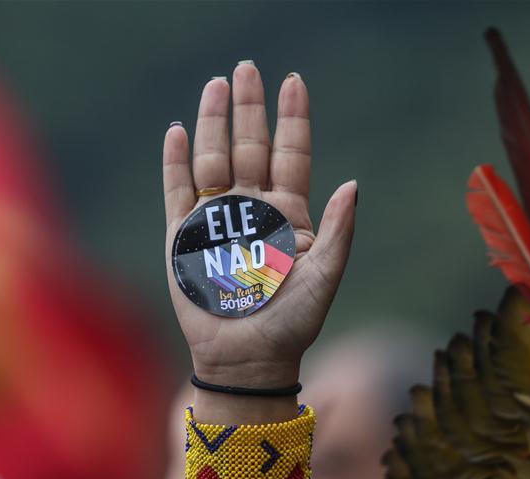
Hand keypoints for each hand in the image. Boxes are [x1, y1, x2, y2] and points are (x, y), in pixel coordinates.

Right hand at [163, 63, 356, 388]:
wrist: (246, 358)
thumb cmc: (290, 323)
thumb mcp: (325, 277)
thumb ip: (337, 231)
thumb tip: (353, 182)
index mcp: (288, 214)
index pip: (291, 154)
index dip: (293, 119)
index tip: (294, 81)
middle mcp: (251, 210)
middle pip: (249, 146)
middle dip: (249, 107)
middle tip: (246, 68)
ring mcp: (215, 221)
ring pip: (213, 159)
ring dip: (213, 123)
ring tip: (216, 86)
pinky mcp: (183, 237)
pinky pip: (178, 191)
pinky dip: (176, 162)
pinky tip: (178, 132)